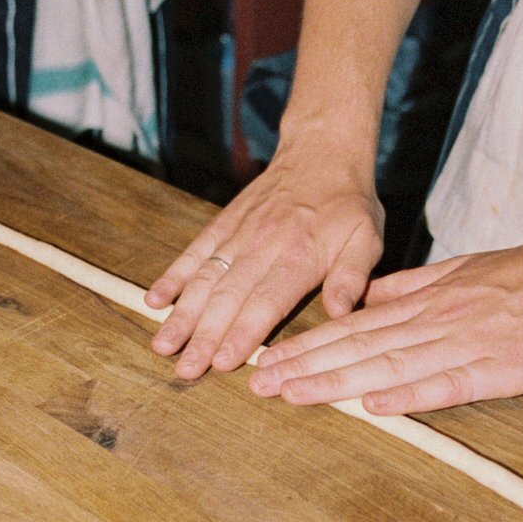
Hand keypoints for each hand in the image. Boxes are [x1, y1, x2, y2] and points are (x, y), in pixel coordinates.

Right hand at [145, 141, 384, 379]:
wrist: (321, 151)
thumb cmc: (348, 204)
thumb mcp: (367, 238)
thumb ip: (352, 277)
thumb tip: (341, 313)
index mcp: (299, 256)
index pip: (266, 301)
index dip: (242, 333)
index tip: (222, 362)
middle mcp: (262, 246)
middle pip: (227, 298)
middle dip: (203, 337)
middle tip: (185, 370)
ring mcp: (238, 235)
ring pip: (205, 279)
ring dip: (182, 315)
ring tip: (163, 345)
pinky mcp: (223, 225)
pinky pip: (194, 252)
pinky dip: (173, 276)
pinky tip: (155, 300)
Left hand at [248, 212, 522, 413]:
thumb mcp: (462, 270)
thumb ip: (412, 288)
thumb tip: (366, 298)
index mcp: (427, 301)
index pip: (354, 326)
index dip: (308, 345)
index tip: (268, 360)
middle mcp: (437, 320)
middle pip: (359, 347)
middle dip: (305, 366)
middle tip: (258, 384)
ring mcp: (468, 343)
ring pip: (390, 365)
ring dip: (338, 383)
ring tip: (293, 395)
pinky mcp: (502, 367)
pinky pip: (449, 383)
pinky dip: (410, 395)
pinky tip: (375, 405)